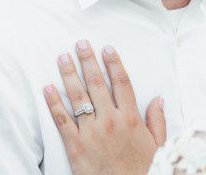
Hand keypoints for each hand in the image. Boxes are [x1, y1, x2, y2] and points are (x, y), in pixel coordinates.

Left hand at [44, 41, 165, 174]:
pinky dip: (54, 103)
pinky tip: (47, 89)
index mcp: (131, 118)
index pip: (121, 83)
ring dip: (69, 75)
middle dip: (88, 61)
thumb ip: (158, 120)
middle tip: (80, 44)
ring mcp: (91, 132)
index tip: (107, 49)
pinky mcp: (75, 146)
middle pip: (97, 84)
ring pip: (78, 97)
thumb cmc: (142, 169)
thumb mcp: (157, 144)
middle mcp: (110, 120)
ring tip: (62, 58)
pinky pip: (62, 120)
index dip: (114, 63)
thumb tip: (158, 98)